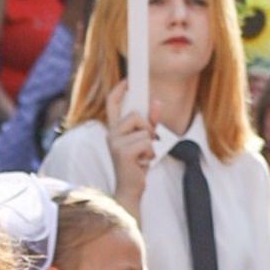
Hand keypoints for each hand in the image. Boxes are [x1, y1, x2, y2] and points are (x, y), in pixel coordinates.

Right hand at [107, 82, 155, 210]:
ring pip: (144, 129)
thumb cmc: (136, 166)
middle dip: (147, 128)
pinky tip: (142, 162)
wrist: (130, 190)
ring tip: (142, 156)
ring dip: (150, 143)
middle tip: (144, 145)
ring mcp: (115, 143)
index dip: (119, 90)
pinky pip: (146, 140)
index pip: (113, 104)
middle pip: (136, 114)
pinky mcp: (123, 152)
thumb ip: (150, 122)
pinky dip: (150, 152)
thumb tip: (157, 103)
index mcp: (114, 130)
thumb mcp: (145, 141)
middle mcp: (111, 134)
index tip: (128, 80)